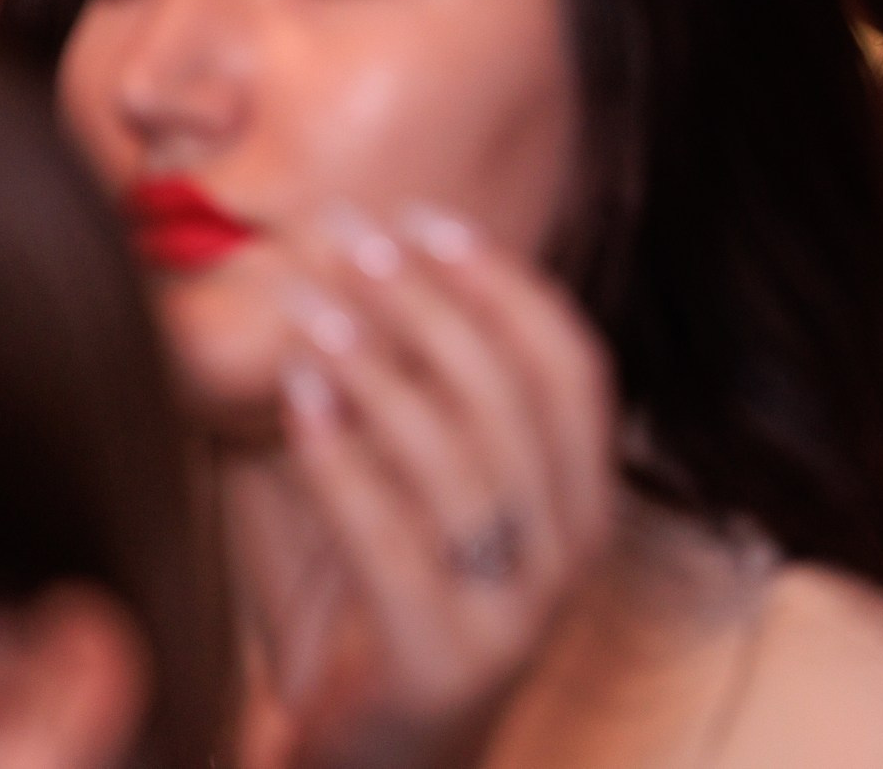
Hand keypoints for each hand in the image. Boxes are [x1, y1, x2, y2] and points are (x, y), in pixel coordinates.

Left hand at [275, 210, 615, 768]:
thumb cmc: (367, 621)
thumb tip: (335, 276)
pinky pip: (394, 537)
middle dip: (431, 302)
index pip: (572, 364)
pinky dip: (344, 458)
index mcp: (585, 501)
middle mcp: (573, 552)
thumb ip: (393, 405)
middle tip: (351, 240)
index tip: (425, 220)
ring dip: (380, 363)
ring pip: (460, 455)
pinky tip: (297, 398)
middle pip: (516, 394)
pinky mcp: (447, 662)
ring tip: (309, 306)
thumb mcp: (398, 495)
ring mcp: (519, 612)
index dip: (504, 283)